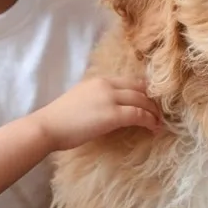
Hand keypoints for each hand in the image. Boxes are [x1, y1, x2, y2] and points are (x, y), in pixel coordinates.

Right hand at [32, 76, 160, 150]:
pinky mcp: (113, 114)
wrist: (47, 127)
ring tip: (160, 122)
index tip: (152, 101)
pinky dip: (150, 121)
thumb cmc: (60, 119)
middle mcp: (107, 85)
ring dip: (154, 112)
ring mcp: (110, 98)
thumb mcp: (82, 99)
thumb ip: (98, 98)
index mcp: (99, 80)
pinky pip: (139, 115)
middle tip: (160, 113)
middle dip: (153, 101)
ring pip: (142, 100)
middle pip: (140, 89)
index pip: (130, 81)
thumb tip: (111, 107)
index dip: (145, 91)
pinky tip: (154, 127)